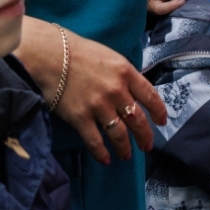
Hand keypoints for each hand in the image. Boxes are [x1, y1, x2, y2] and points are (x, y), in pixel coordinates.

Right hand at [17, 17, 167, 163]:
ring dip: (125, 148)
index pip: (150, 96)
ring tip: (126, 155)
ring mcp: (99, 106)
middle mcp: (116, 91)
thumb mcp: (107, 55)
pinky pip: (95, 141)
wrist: (48, 54)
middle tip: (147, 145)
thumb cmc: (75, 50)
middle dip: (145, 136)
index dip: (158, 111)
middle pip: (138, 120)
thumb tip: (131, 90)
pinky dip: (101, 153)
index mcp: (125, 72)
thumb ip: (121, 73)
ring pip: (120, 135)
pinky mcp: (81, 118)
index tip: (161, 121)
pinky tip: (105, 159)